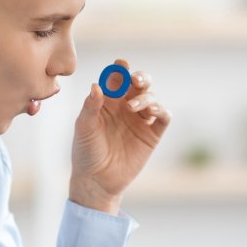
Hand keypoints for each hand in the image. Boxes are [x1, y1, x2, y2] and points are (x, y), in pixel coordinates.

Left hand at [70, 60, 170, 213]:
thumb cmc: (86, 153)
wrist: (97, 181)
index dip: (120, 69)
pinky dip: (161, 110)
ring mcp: (140, 121)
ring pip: (152, 98)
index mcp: (108, 101)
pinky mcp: (151, 136)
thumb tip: (97, 85)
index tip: (121, 65)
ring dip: (146, 97)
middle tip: (135, 80)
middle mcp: (125, 108)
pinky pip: (163, 118)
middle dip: (141, 77)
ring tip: (133, 107)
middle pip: (140, 84)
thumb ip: (90, 107)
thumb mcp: (84, 128)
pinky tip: (152, 111)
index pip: (117, 79)